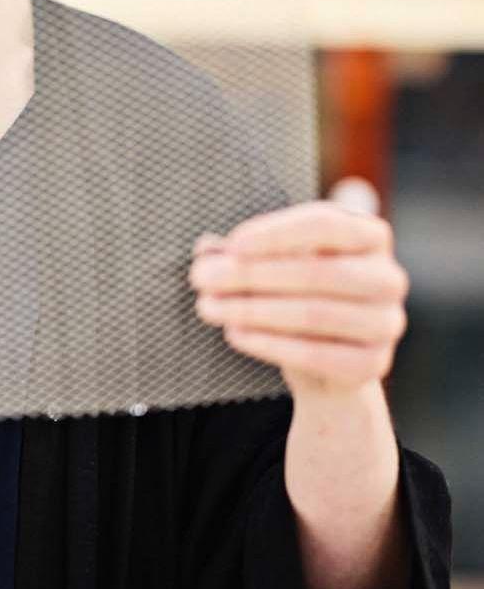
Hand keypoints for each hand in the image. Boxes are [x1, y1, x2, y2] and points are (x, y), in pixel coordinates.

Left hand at [187, 177, 409, 401]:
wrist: (324, 364)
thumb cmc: (293, 296)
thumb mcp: (272, 265)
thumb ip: (242, 252)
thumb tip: (207, 250)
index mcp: (367, 235)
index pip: (326, 223)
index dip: (276, 234)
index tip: (232, 245)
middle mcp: (387, 276)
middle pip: (318, 272)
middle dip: (251, 275)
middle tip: (202, 279)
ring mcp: (387, 322)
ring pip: (315, 314)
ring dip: (251, 310)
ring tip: (209, 307)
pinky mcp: (373, 364)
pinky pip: (317, 354)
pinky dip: (269, 344)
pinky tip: (234, 334)